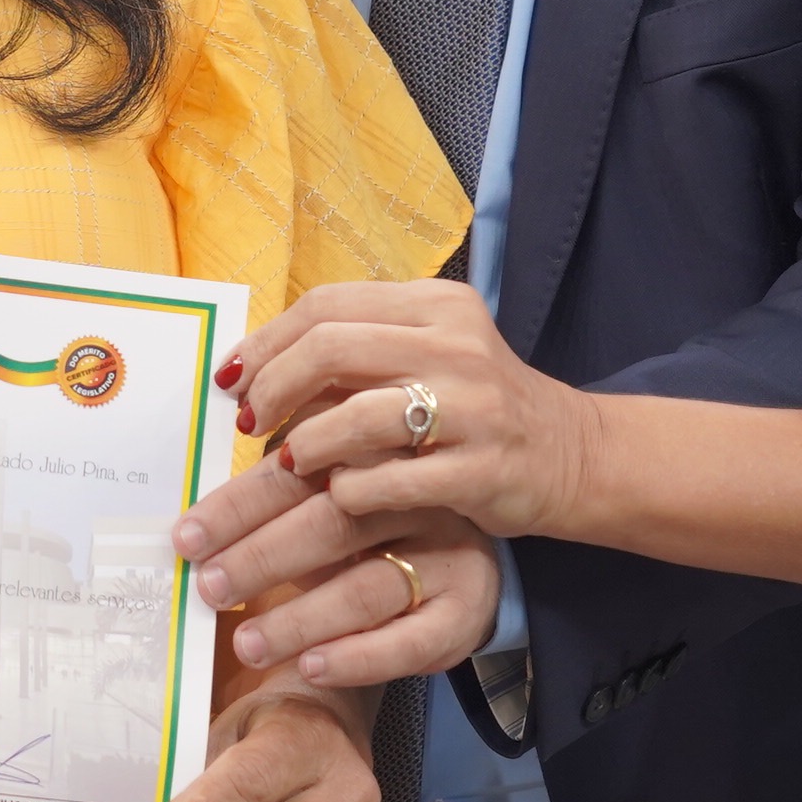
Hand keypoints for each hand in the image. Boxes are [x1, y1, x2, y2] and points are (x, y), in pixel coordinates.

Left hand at [187, 497, 499, 686]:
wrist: (473, 567)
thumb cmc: (375, 531)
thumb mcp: (333, 498)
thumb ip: (276, 497)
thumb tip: (189, 525)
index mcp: (373, 457)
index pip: (297, 476)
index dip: (237, 507)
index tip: (187, 538)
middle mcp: (414, 501)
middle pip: (332, 525)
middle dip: (260, 558)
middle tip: (208, 588)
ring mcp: (446, 558)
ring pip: (366, 587)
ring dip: (298, 619)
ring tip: (247, 644)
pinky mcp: (464, 615)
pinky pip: (409, 642)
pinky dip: (356, 657)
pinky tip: (311, 667)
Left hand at [216, 280, 597, 544]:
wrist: (568, 454)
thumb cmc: (474, 406)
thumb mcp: (426, 354)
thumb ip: (356, 349)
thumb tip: (254, 367)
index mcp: (434, 305)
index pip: (325, 306)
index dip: (266, 342)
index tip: (233, 379)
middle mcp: (455, 346)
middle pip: (330, 348)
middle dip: (274, 387)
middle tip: (251, 424)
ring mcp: (472, 408)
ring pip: (355, 414)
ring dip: (306, 443)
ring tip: (291, 462)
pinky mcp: (479, 470)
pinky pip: (387, 480)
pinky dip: (348, 489)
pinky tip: (339, 495)